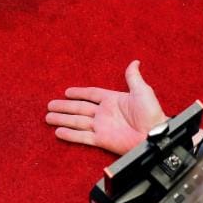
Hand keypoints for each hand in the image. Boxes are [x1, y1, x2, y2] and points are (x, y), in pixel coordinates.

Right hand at [46, 60, 168, 154]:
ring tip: (48, 117)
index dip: (79, 93)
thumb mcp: (142, 91)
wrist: (154, 134)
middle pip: (79, 108)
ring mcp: (102, 127)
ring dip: (62, 119)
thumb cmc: (152, 113)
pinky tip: (58, 132)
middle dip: (64, 107)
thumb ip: (133, 77)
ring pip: (77, 121)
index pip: (91, 95)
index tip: (67, 92)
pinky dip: (70, 134)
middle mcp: (104, 113)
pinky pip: (82, 136)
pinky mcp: (101, 139)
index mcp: (113, 100)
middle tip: (50, 105)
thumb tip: (135, 62)